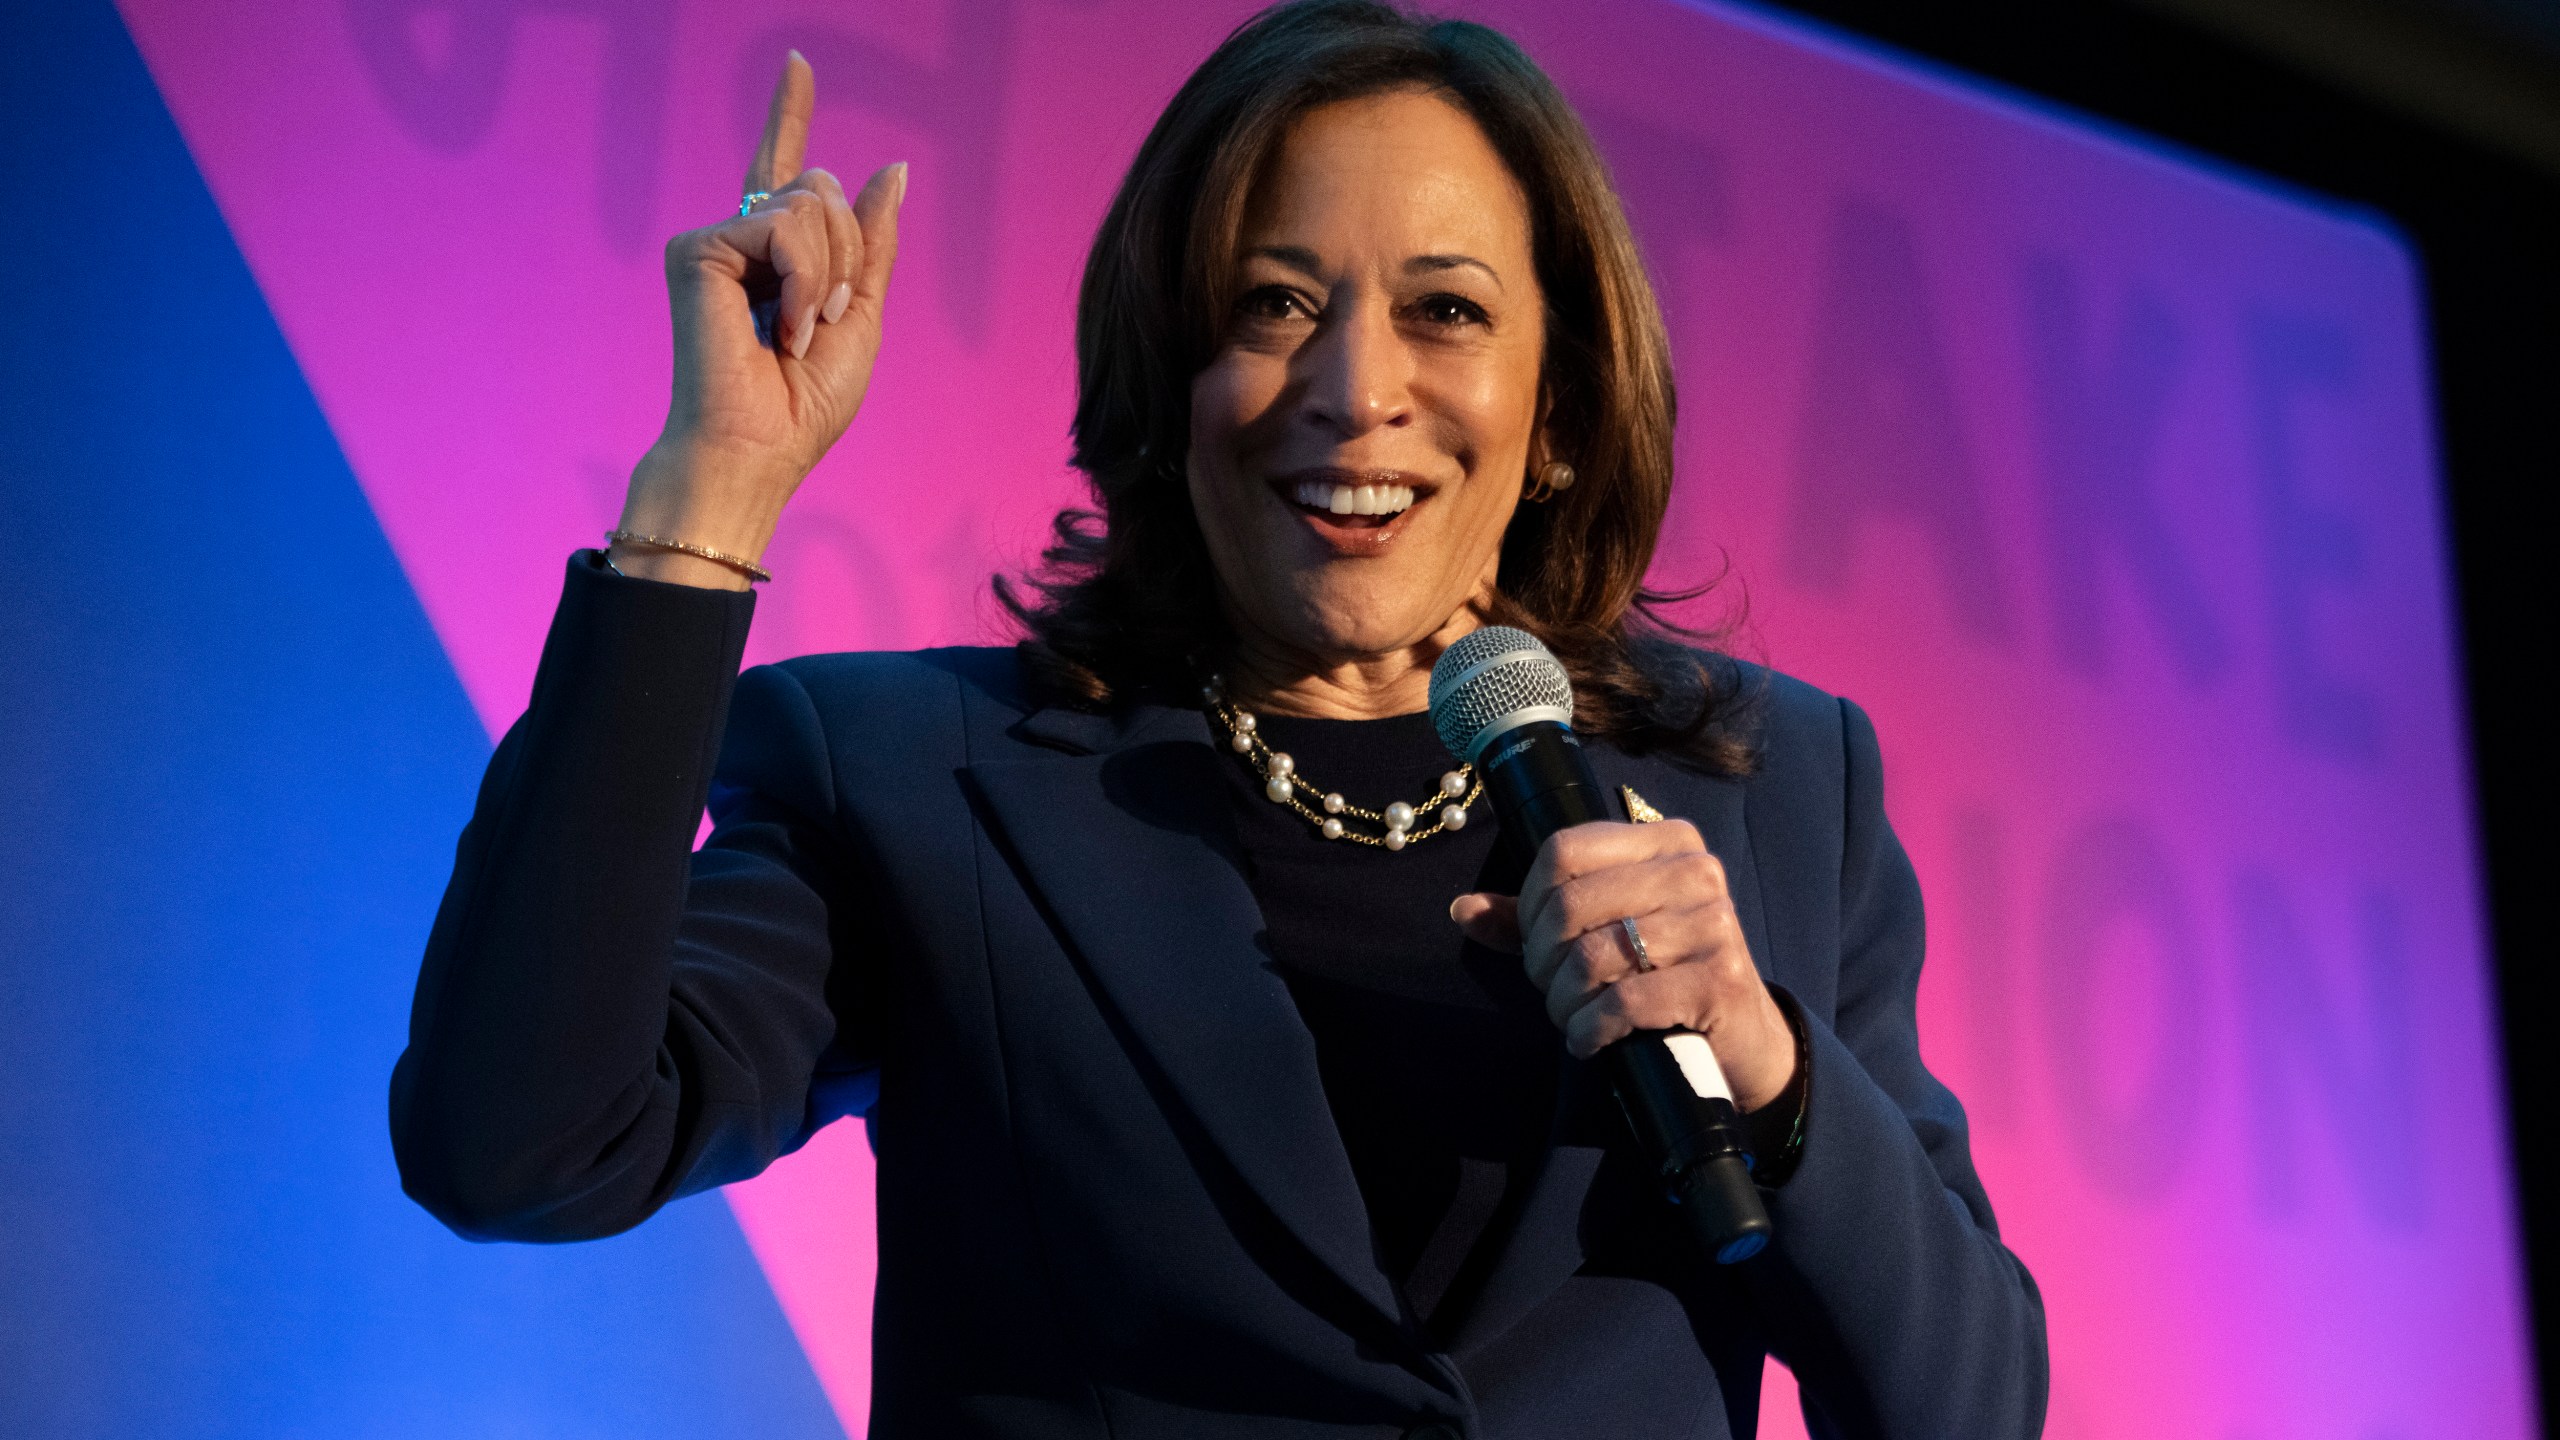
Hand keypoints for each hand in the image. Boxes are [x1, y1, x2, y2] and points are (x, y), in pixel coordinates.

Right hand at [613, 50, 905, 588]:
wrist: (761, 447)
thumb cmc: (804, 401)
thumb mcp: (862, 312)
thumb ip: (873, 242)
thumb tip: (892, 168)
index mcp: (778, 255)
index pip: (786, 171)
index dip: (790, 112)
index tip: (797, 61)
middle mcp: (742, 239)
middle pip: (826, 189)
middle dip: (850, 254)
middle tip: (822, 321)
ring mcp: (716, 241)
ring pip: (812, 203)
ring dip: (830, 274)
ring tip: (799, 330)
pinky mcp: (696, 248)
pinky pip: (784, 227)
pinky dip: (804, 281)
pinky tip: (780, 327)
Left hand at [1451, 819, 1796, 1110]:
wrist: (1740, 1036)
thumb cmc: (1658, 973)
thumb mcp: (1600, 931)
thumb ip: (1533, 917)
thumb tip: (1462, 909)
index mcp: (1664, 841)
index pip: (1564, 849)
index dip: (1529, 901)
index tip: (1534, 940)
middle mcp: (1695, 870)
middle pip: (1571, 903)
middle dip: (1542, 958)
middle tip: (1551, 988)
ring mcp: (1714, 923)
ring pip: (1593, 956)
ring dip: (1564, 1000)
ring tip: (1571, 1016)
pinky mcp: (1719, 980)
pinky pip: (1625, 1002)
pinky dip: (1590, 1029)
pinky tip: (1589, 1041)